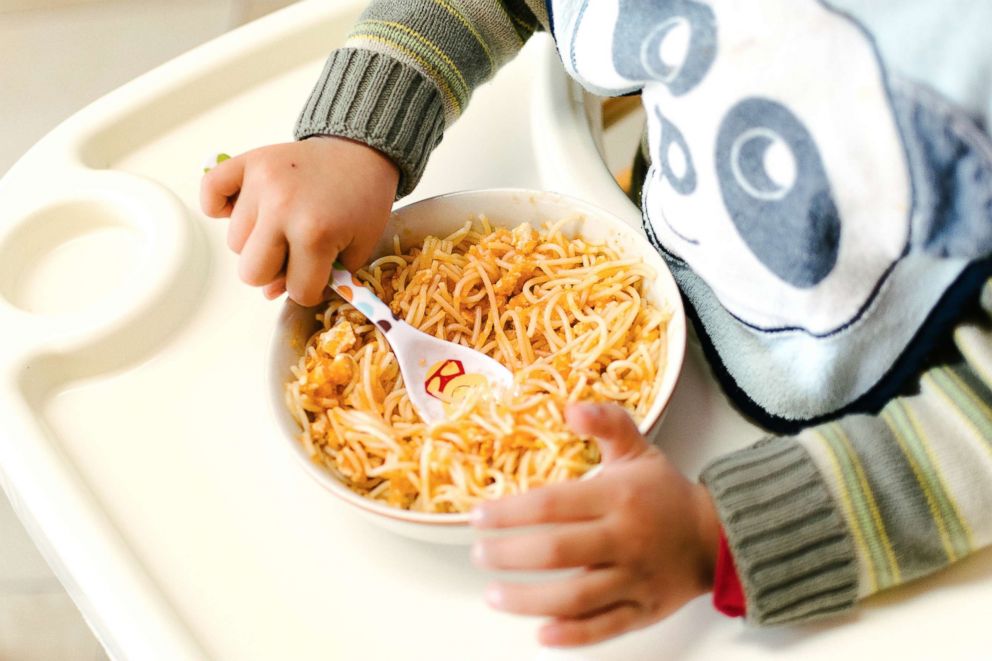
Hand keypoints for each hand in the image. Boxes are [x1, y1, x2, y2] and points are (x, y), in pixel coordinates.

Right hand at [200, 137, 398, 305]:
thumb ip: (321, 278)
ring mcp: (261, 183)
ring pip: (235, 243)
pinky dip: (220, 206)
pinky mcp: (248, 162)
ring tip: (283, 223)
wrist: (361, 149)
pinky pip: (211, 192)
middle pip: (252, 273)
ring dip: (256, 242)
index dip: (310, 288)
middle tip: (296, 252)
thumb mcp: (358, 248)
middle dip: (275, 271)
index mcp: (315, 234)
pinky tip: (246, 210)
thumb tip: (271, 291)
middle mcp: (281, 208)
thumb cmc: (363, 200)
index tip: (320, 273)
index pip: (297, 290)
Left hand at [470, 403, 720, 646]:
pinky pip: (604, 627)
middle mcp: (625, 538)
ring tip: (493, 596)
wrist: (715, 537)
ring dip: (529, 600)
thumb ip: (607, 423)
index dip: (510, 512)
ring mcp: (634, 578)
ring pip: (576, 597)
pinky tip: (541, 634)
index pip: (553, 504)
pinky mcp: (643, 610)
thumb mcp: (638, 449)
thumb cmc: (664, 493)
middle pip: (558, 551)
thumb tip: (570, 408)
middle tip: (479, 555)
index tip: (478, 516)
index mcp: (618, 496)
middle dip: (510, 555)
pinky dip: (572, 635)